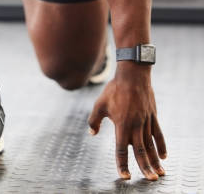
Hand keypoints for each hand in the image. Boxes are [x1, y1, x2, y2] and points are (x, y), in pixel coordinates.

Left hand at [88, 65, 166, 180]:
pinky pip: (158, 134)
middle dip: (145, 167)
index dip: (123, 164)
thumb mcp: (99, 104)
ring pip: (151, 145)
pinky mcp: (152, 116)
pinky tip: (163, 156)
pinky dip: (161, 145)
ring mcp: (145, 121)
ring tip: (159, 174)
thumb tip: (91, 133)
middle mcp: (135, 125)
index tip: (125, 176)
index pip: (122, 149)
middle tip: (149, 180)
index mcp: (121, 124)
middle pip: (140, 151)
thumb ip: (94, 120)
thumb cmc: (114, 89)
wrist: (132, 75)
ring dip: (155, 161)